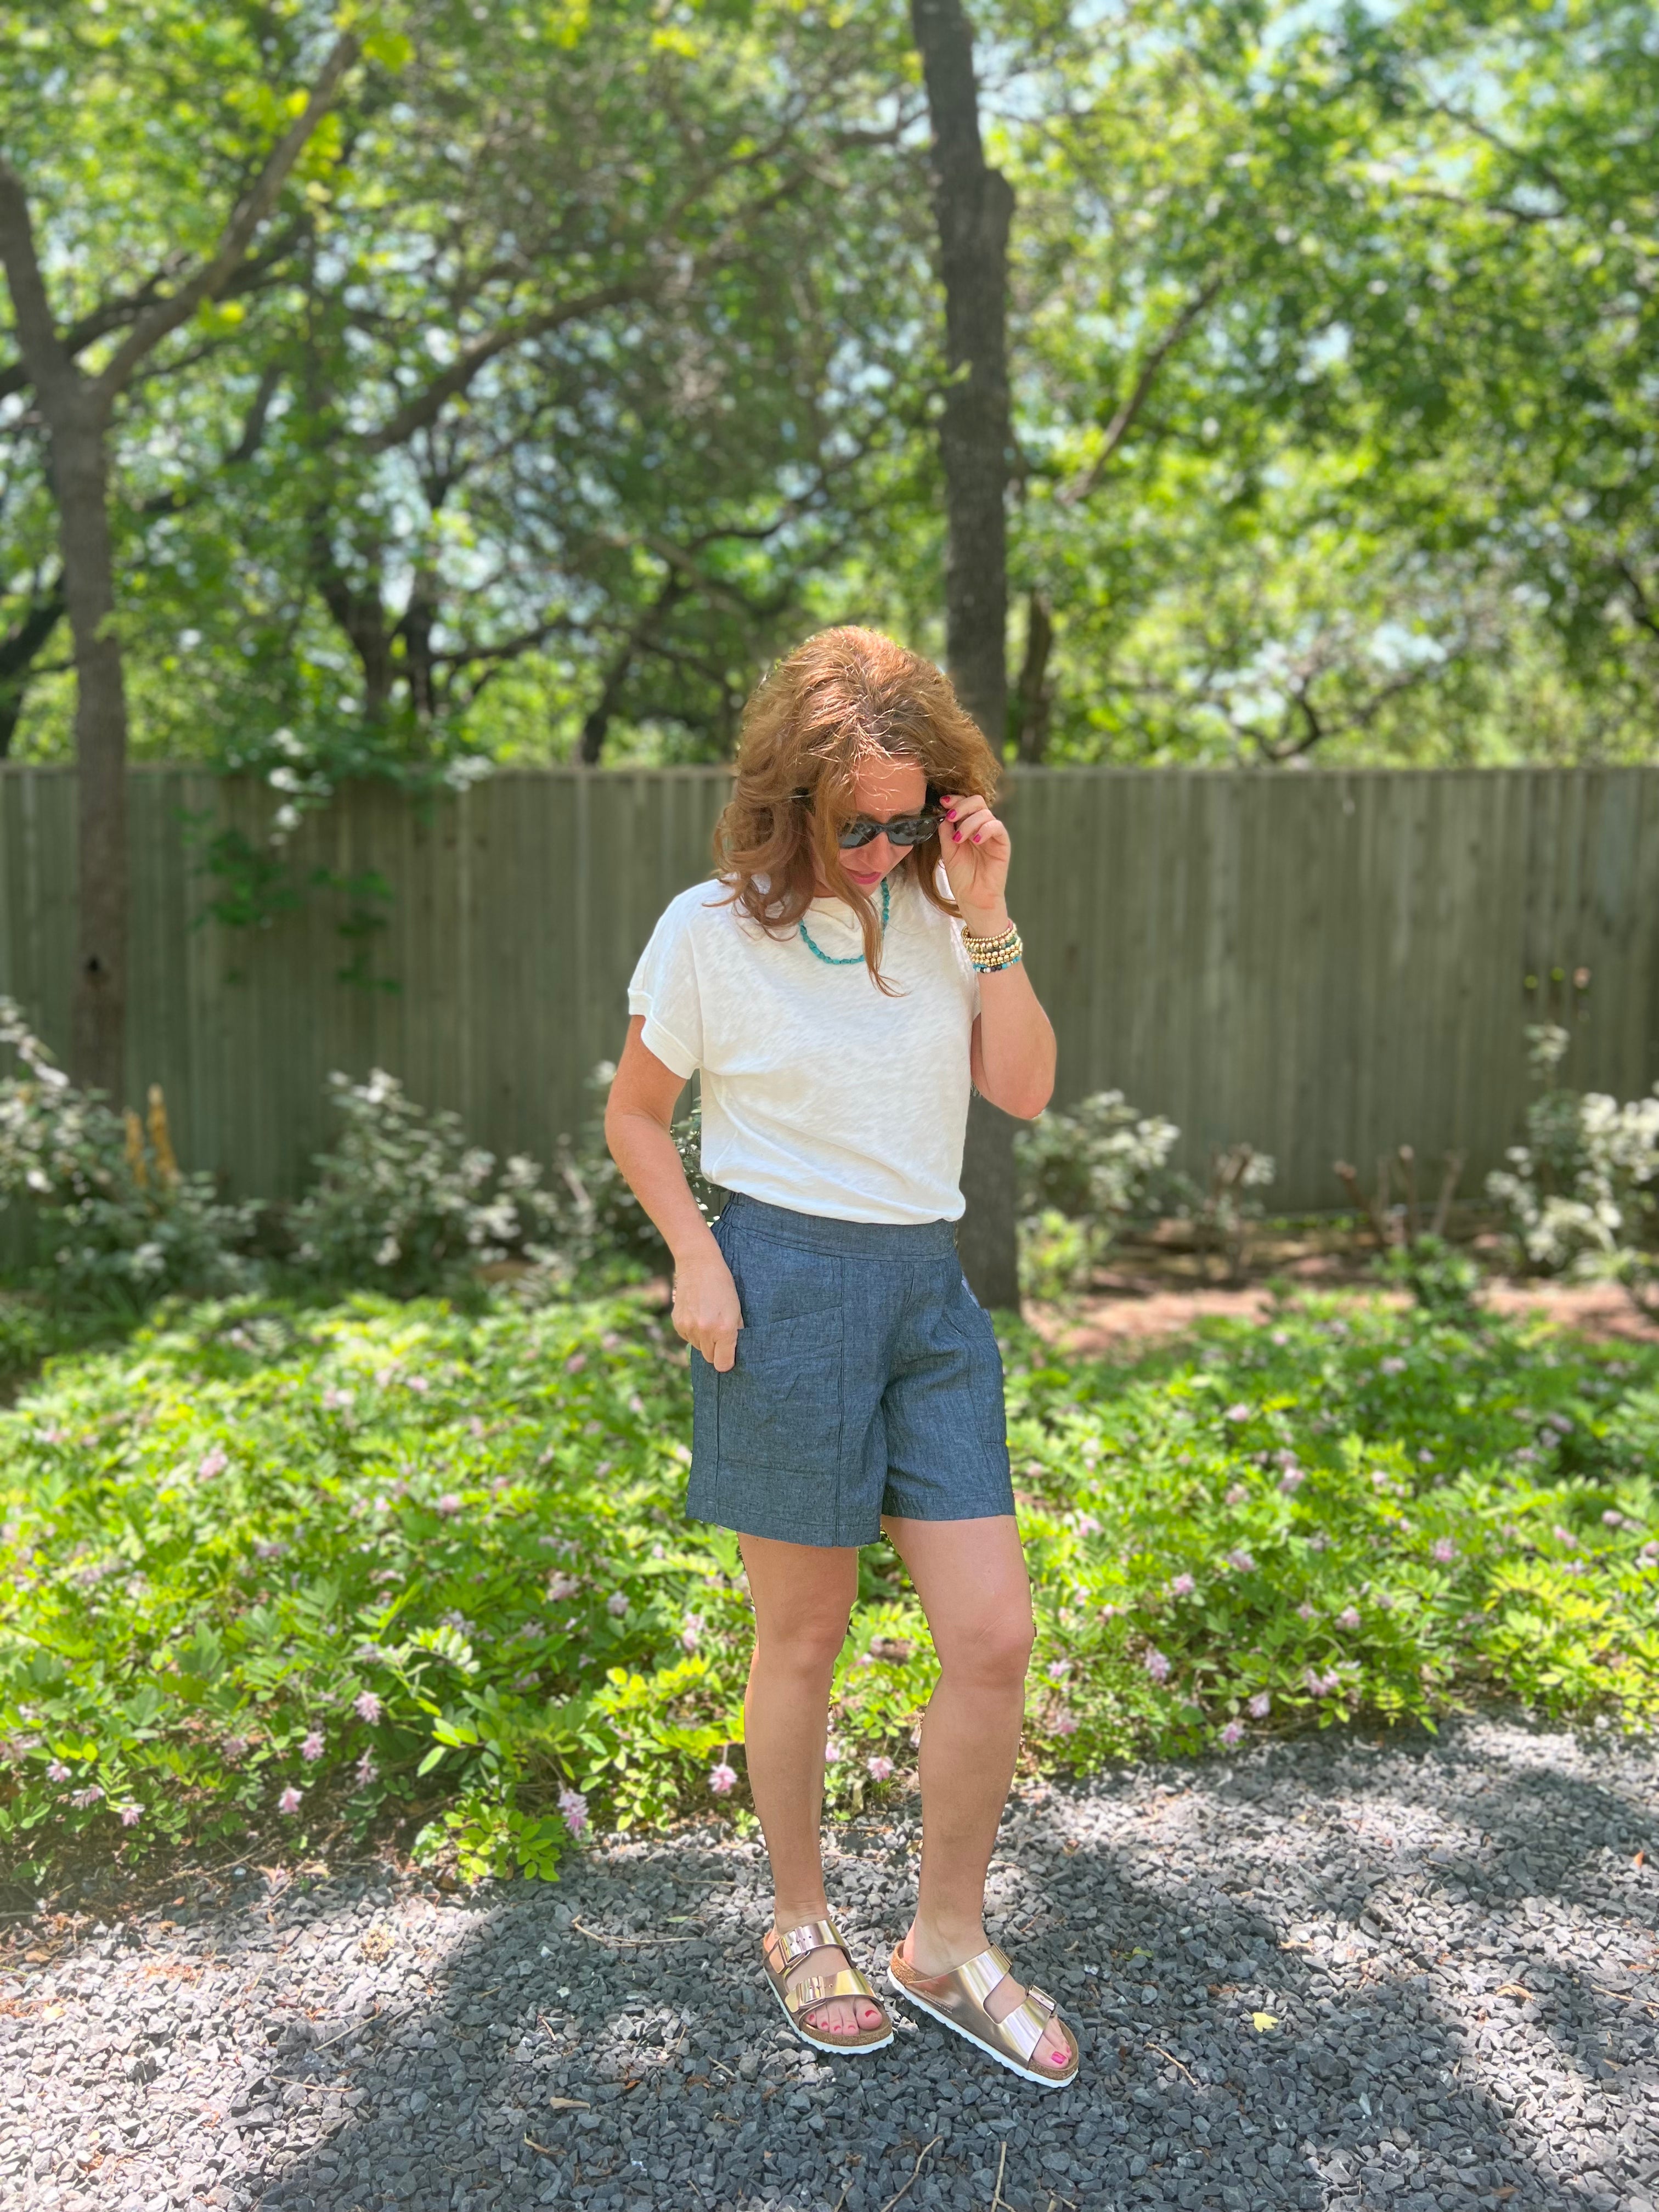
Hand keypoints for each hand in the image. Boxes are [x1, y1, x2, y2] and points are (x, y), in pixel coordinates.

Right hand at [672, 1250, 743, 1370]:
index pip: (723, 1364)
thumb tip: (733, 1352)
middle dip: (716, 1350)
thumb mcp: (738, 1309)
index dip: (727, 1361)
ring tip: (708, 1318)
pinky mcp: (677, 1323)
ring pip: (698, 1348)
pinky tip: (697, 1314)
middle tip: (720, 1332)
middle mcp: (705, 1332)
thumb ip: (736, 1333)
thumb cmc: (723, 1286)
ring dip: (704, 1340)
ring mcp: (689, 1328)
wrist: (698, 1264)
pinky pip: (687, 1338)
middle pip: (710, 1358)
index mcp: (724, 1330)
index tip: (729, 1354)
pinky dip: (693, 1331)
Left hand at [938, 790, 1010, 930]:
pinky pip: (997, 826)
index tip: (943, 802)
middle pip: (977, 802)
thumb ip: (946, 832)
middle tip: (951, 818)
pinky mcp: (1002, 843)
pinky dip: (985, 830)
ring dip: (969, 823)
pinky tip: (975, 841)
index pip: (964, 804)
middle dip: (961, 806)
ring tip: (959, 839)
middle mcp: (980, 827)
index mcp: (967, 826)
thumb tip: (943, 814)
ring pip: (985, 813)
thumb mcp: (948, 851)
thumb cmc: (961, 876)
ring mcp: (992, 834)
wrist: (973, 897)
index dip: (955, 800)